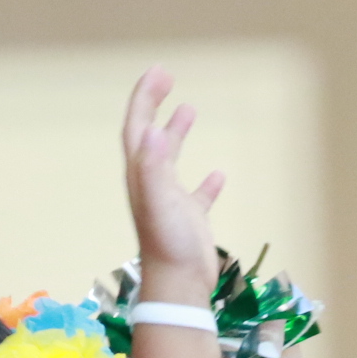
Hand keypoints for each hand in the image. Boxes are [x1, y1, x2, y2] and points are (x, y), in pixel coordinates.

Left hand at [120, 66, 223, 305]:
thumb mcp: (158, 201)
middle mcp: (152, 184)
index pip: (138, 127)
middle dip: (155, 105)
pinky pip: (198, 195)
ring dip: (177, 133)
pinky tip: (219, 174)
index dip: (144, 98)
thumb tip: (151, 130)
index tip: (159, 72)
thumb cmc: (168, 243)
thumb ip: (154, 167)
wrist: (179, 285)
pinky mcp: (190, 220)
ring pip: (171, 160)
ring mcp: (171, 202)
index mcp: (142, 175)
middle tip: (168, 78)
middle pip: (150, 137)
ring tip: (189, 109)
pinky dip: (207, 182)